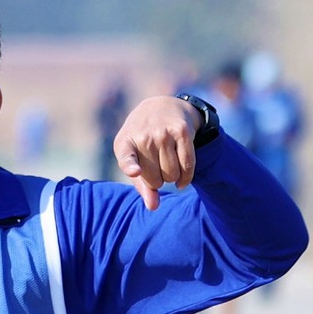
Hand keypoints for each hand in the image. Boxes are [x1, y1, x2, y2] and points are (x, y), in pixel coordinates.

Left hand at [113, 95, 200, 210]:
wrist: (161, 107)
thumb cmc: (143, 140)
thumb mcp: (135, 159)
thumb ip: (141, 185)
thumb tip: (153, 206)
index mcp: (124, 143)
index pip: (127, 159)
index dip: (132, 167)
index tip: (135, 171)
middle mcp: (144, 136)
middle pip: (155, 180)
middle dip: (158, 181)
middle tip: (156, 169)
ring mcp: (164, 133)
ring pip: (172, 175)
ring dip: (172, 178)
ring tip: (166, 167)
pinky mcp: (182, 132)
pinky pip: (188, 165)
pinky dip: (186, 178)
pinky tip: (181, 181)